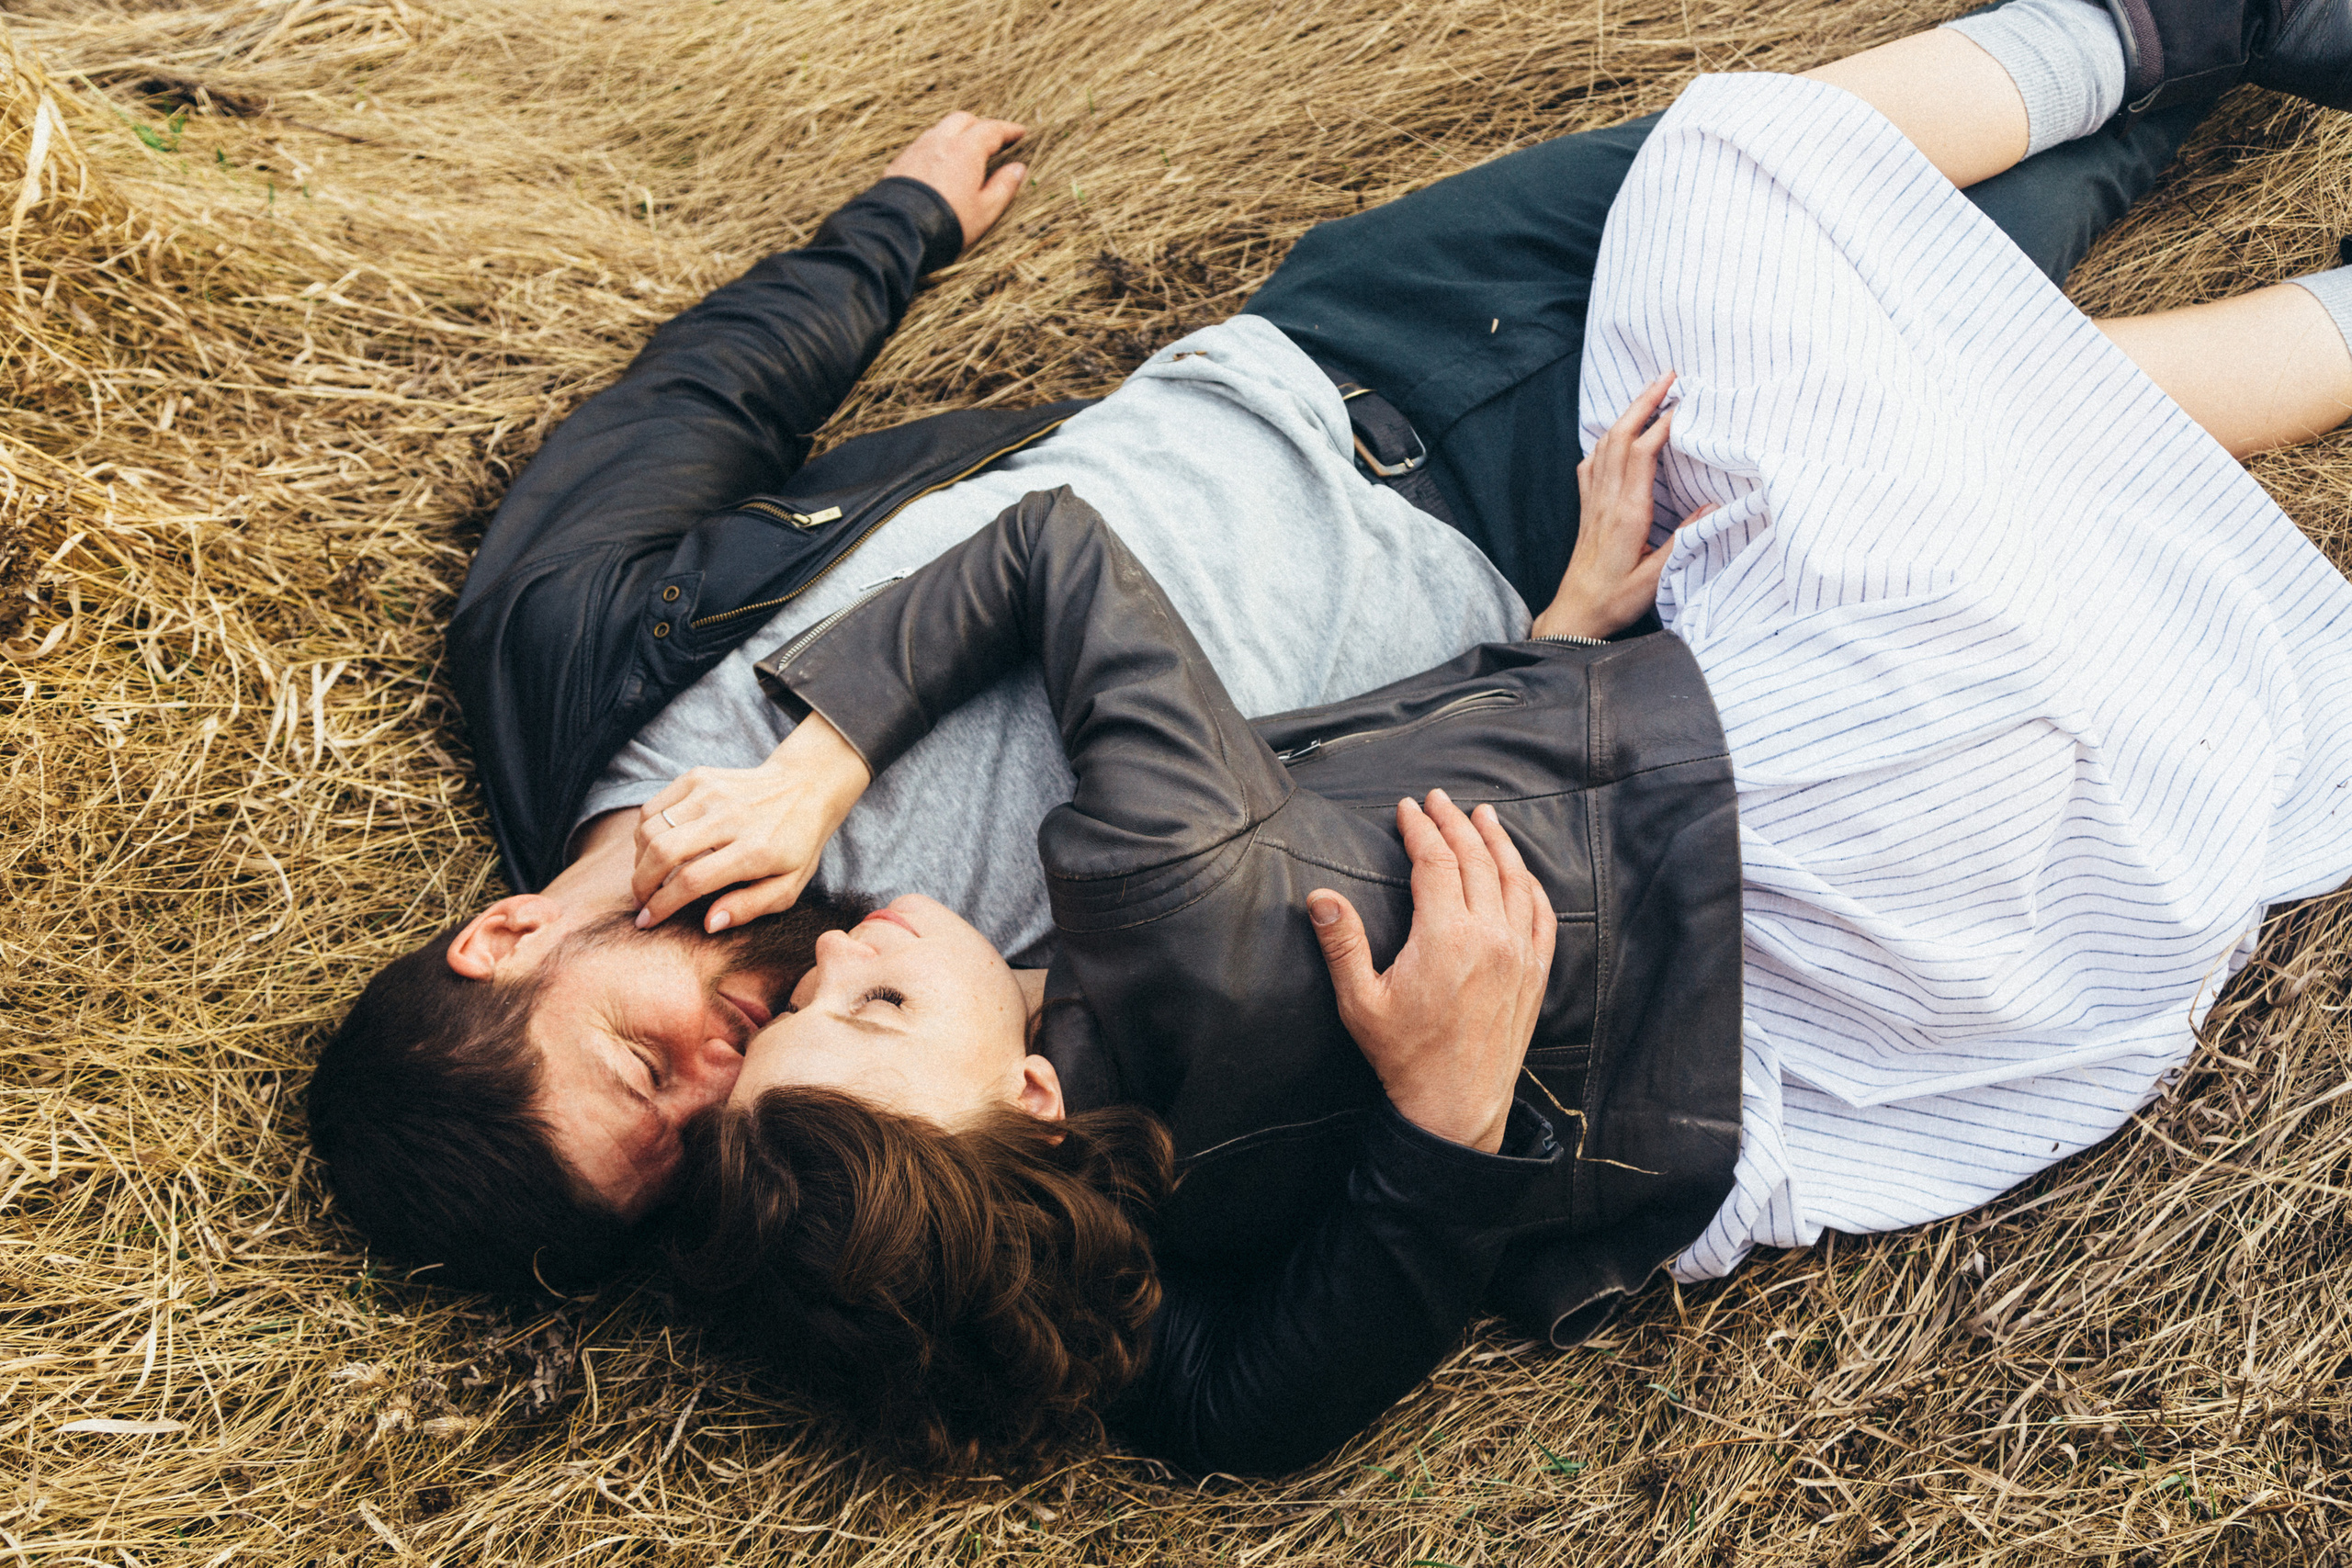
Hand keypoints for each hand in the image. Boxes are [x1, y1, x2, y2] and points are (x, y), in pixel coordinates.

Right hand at [631, 713, 872, 932]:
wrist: (806, 785)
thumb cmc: (796, 844)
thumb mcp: (788, 886)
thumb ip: (749, 907)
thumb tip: (709, 924)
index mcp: (755, 850)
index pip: (692, 880)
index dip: (662, 905)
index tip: (647, 921)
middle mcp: (730, 817)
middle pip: (663, 852)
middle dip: (641, 884)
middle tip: (642, 901)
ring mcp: (712, 792)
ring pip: (651, 828)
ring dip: (640, 859)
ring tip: (649, 876)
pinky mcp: (699, 777)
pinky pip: (653, 807)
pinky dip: (645, 832)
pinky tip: (656, 848)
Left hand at [882, 111, 1028, 251]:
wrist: (901, 232)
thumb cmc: (948, 223)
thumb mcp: (985, 210)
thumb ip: (1004, 187)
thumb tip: (1018, 169)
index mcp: (965, 150)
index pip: (991, 130)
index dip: (1008, 130)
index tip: (1020, 132)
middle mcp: (939, 142)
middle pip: (962, 120)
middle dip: (979, 125)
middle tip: (991, 138)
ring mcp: (916, 150)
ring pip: (939, 130)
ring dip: (955, 134)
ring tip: (964, 150)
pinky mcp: (899, 163)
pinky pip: (921, 146)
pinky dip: (935, 148)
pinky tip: (938, 164)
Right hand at [1307, 790, 1556, 1153]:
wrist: (1455, 1107)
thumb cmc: (1404, 1056)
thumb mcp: (1360, 1001)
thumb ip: (1342, 943)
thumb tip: (1319, 896)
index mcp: (1446, 936)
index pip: (1436, 861)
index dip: (1420, 829)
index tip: (1407, 808)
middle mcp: (1490, 936)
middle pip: (1477, 859)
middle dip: (1456, 823)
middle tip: (1440, 799)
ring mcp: (1519, 955)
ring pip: (1515, 880)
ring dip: (1499, 843)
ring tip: (1485, 817)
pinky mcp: (1534, 975)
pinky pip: (1542, 916)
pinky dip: (1531, 885)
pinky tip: (1522, 874)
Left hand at [1531, 371, 1718, 641]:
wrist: (1574, 617)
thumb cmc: (1615, 601)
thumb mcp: (1657, 578)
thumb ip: (1683, 541)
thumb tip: (1713, 508)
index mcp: (1627, 514)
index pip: (1641, 455)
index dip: (1661, 424)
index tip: (1683, 402)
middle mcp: (1607, 501)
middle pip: (1620, 438)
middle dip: (1643, 402)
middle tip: (1668, 375)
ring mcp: (1593, 503)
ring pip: (1605, 445)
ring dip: (1627, 414)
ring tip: (1649, 393)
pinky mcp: (1587, 510)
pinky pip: (1592, 464)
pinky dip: (1606, 440)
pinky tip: (1615, 435)